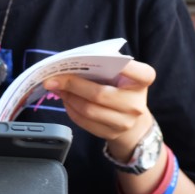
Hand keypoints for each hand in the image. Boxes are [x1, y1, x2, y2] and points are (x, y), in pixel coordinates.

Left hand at [42, 60, 156, 152]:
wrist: (130, 117)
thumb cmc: (119, 86)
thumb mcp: (118, 73)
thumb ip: (103, 64)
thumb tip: (71, 63)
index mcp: (142, 82)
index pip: (141, 74)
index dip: (125, 67)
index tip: (100, 59)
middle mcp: (136, 104)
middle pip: (100, 94)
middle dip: (72, 84)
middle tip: (53, 78)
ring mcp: (125, 123)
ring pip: (88, 110)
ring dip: (67, 97)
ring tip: (55, 87)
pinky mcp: (111, 134)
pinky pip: (84, 121)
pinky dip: (70, 108)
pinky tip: (65, 99)